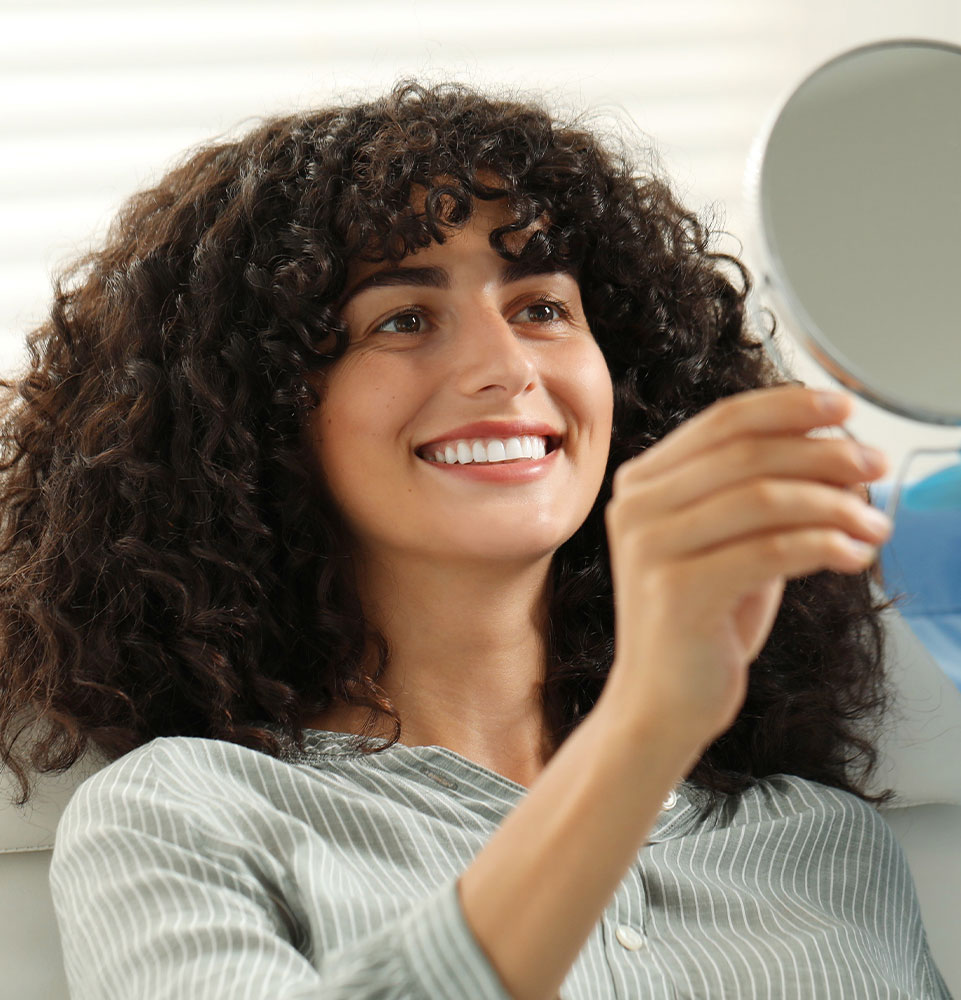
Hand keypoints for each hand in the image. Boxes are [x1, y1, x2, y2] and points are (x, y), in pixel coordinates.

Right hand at [598, 385, 891, 753]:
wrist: (662, 700)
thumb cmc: (702, 620)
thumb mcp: (731, 542)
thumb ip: (767, 495)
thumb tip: (842, 454)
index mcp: (642, 483)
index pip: (723, 421)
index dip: (789, 407)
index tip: (843, 410)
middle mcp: (636, 507)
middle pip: (747, 453)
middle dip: (824, 453)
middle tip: (875, 465)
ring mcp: (649, 548)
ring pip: (764, 498)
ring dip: (835, 504)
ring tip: (875, 523)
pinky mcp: (675, 592)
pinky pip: (769, 551)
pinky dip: (824, 546)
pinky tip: (855, 554)